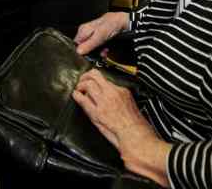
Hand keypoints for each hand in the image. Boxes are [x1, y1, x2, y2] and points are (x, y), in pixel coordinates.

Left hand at [72, 71, 170, 186]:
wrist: (136, 136)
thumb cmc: (136, 125)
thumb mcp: (131, 105)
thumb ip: (120, 98)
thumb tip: (110, 96)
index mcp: (122, 91)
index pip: (105, 79)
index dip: (97, 80)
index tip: (94, 82)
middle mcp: (112, 93)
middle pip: (95, 75)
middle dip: (86, 76)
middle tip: (83, 80)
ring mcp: (104, 102)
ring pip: (88, 84)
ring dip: (81, 85)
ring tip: (79, 88)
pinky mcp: (97, 113)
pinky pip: (83, 100)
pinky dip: (77, 95)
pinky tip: (75, 95)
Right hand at [74, 12, 127, 54]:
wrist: (122, 21)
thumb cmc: (111, 24)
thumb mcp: (100, 35)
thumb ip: (89, 44)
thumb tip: (78, 51)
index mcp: (83, 30)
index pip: (76, 45)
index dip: (81, 52)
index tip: (88, 58)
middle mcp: (86, 33)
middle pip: (83, 47)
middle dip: (91, 54)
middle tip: (97, 56)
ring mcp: (92, 36)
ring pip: (91, 48)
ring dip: (97, 53)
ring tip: (104, 53)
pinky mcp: (98, 38)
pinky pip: (96, 47)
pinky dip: (101, 50)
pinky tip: (105, 51)